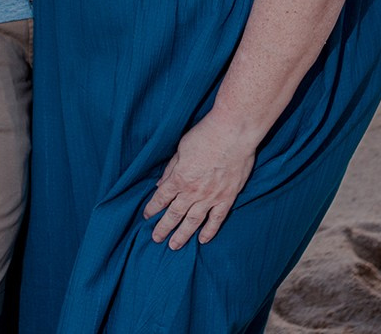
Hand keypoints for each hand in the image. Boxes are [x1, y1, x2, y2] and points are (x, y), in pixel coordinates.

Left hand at [143, 114, 256, 248]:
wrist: (233, 134)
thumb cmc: (205, 136)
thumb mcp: (180, 149)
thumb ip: (171, 169)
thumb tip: (160, 184)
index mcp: (179, 178)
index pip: (161, 198)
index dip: (153, 208)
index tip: (146, 216)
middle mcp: (193, 192)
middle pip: (174, 214)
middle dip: (163, 228)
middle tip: (156, 239)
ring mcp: (211, 197)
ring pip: (193, 221)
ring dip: (182, 235)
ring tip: (174, 246)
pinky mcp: (227, 198)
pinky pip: (217, 219)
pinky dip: (209, 231)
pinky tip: (203, 240)